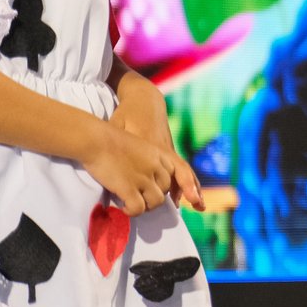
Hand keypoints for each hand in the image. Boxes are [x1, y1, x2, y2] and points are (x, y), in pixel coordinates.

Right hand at [82, 122, 196, 217]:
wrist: (95, 140)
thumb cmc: (108, 140)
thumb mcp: (137, 146)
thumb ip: (145, 159)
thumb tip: (142, 174)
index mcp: (159, 155)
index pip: (173, 176)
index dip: (161, 186)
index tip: (149, 190)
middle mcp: (156, 167)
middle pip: (165, 191)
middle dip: (152, 196)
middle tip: (137, 197)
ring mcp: (144, 178)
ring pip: (156, 202)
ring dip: (144, 206)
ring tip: (131, 203)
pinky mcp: (129, 188)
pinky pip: (138, 208)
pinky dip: (131, 211)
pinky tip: (123, 207)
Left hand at [110, 72, 203, 209]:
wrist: (144, 100)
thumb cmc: (128, 113)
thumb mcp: (118, 125)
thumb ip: (116, 142)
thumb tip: (107, 158)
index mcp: (153, 145)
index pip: (165, 168)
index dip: (173, 182)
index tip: (177, 196)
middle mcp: (165, 150)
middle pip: (182, 170)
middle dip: (190, 187)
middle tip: (197, 203)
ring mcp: (168, 151)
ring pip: (184, 172)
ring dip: (192, 188)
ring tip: (199, 205)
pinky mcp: (167, 152)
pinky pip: (179, 170)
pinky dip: (184, 184)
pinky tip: (183, 197)